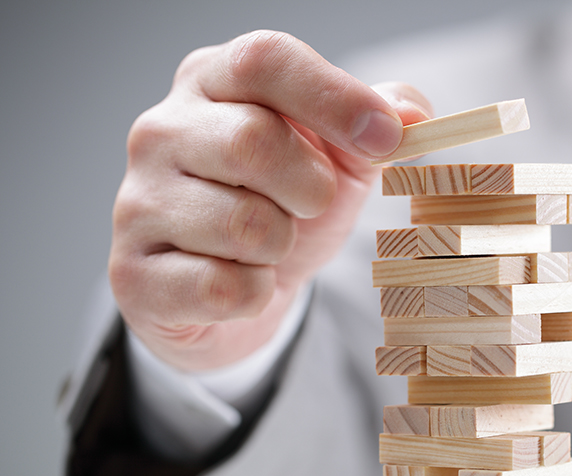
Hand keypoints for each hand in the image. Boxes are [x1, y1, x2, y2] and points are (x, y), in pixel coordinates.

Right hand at [108, 31, 430, 370]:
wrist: (230, 293)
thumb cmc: (283, 210)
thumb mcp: (337, 161)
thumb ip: (375, 126)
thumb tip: (412, 115)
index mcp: (211, 83)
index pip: (265, 60)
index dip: (334, 98)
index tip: (386, 139)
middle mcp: (161, 132)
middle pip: (253, 142)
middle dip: (310, 189)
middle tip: (309, 206)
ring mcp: (137, 203)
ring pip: (244, 225)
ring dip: (282, 247)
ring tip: (266, 246)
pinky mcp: (134, 275)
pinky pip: (224, 288)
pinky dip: (255, 294)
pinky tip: (240, 284)